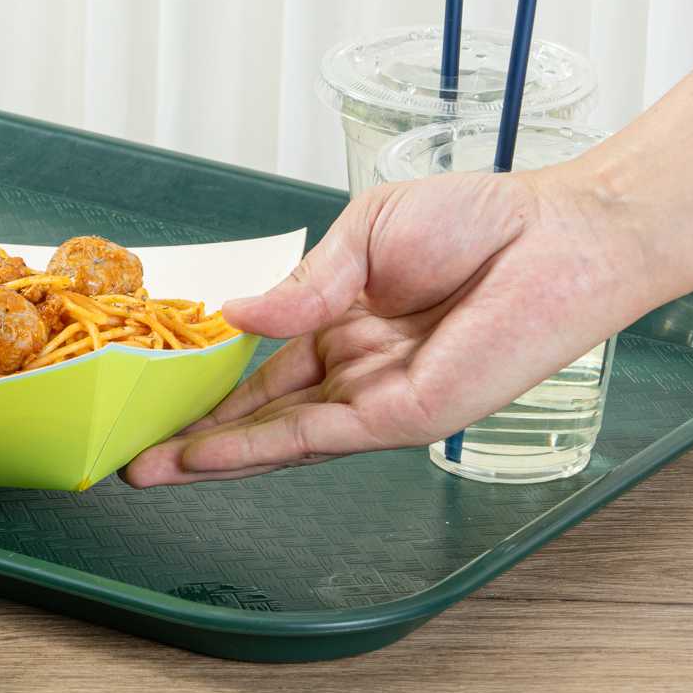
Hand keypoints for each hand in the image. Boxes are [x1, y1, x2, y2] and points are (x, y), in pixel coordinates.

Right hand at [122, 162, 642, 484]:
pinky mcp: (408, 415)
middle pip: (263, 419)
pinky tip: (212, 452)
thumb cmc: (480, 221)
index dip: (209, 392)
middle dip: (197, 442)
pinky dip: (262, 445)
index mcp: (344, 327)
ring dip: (216, 458)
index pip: (264, 374)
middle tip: (133, 463)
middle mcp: (357, 373)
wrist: (559, 234)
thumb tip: (233, 316)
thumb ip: (303, 287)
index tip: (152, 402)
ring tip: (152, 471)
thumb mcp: (365, 236)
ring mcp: (380, 399)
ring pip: (282, 440)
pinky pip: (321, 435)